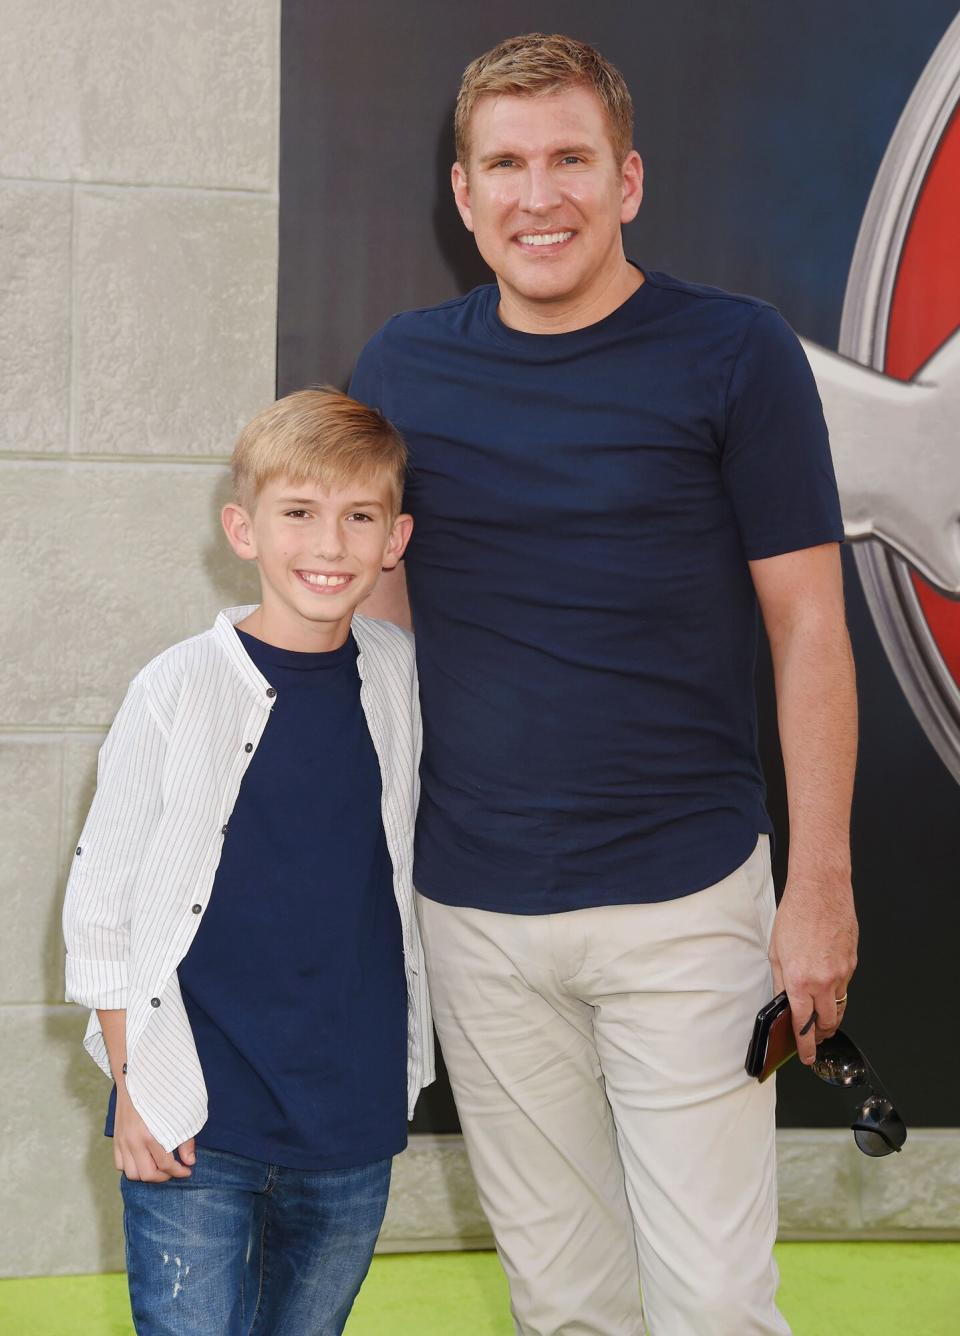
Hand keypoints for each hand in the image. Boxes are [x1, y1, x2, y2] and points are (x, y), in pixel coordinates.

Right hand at [113, 1087, 193, 1181]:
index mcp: (150, 1134)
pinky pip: (120, 1164)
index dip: (179, 1171)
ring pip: (131, 1173)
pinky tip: (144, 1160)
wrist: (134, 1075)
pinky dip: (131, 1167)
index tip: (187, 1170)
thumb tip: (190, 1161)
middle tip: (174, 1170)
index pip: (165, 1165)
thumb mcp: (179, 1113)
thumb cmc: (159, 1092)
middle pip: (147, 1174)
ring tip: (159, 1167)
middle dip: (163, 1177)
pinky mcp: (116, 1138)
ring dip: (146, 1174)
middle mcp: (133, 1141)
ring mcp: (122, 1141)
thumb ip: (185, 1139)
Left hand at [769, 874, 857, 1065]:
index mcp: (799, 980)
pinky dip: (837, 990)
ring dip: (830, 1015)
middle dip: (820, 1035)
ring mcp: (842, 972)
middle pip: (827, 1022)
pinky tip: (827, 982)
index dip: (804, 1045)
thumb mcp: (776, 952)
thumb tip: (783, 1003)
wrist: (821, 891)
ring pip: (839, 1006)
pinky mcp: (853, 963)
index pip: (803, 1025)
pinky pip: (846, 985)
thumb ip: (780, 982)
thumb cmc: (796, 915)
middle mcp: (823, 980)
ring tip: (820, 1018)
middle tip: (813, 1038)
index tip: (805, 1056)